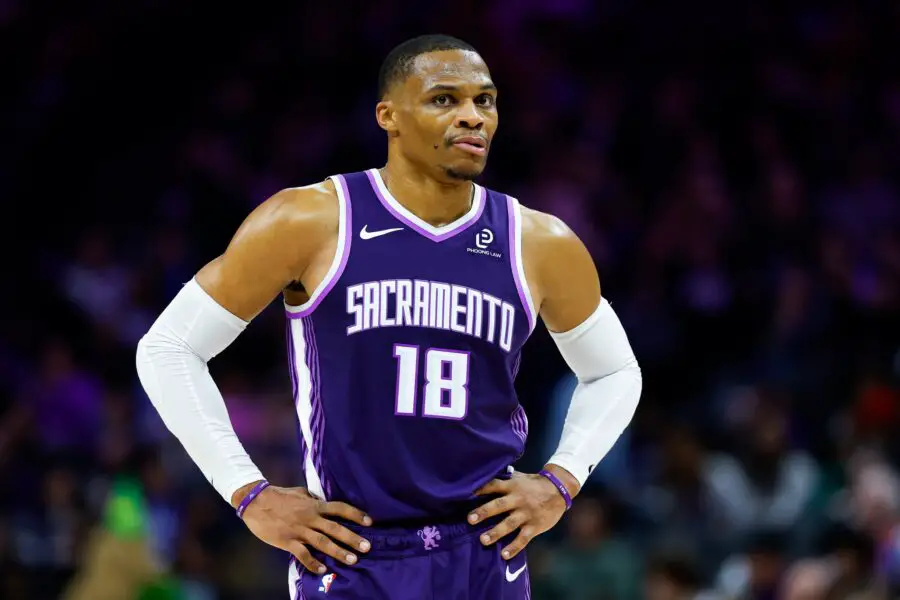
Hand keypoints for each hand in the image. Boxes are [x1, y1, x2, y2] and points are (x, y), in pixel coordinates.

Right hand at [236, 484, 371, 573]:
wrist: (255, 502)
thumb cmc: (278, 496)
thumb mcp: (300, 492)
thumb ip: (313, 498)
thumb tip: (323, 500)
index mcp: (314, 505)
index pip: (339, 508)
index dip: (355, 514)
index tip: (369, 522)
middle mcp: (310, 517)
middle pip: (335, 528)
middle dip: (352, 538)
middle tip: (367, 546)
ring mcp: (299, 530)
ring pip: (322, 542)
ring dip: (338, 552)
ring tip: (353, 560)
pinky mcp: (288, 541)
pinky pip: (303, 554)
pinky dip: (313, 563)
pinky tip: (323, 570)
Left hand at [467, 470, 573, 559]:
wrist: (559, 490)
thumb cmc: (534, 484)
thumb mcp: (520, 477)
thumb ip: (505, 479)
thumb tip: (484, 476)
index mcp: (513, 486)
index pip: (494, 486)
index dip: (480, 489)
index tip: (466, 494)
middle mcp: (518, 499)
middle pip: (499, 506)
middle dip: (484, 512)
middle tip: (470, 519)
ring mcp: (526, 514)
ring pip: (509, 524)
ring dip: (496, 532)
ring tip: (483, 540)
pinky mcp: (534, 526)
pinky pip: (523, 538)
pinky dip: (514, 547)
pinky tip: (504, 555)